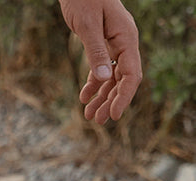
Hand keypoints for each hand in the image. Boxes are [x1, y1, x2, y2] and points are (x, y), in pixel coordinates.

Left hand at [58, 0, 141, 122]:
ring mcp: (113, 45)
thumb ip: (96, 51)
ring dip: (101, 97)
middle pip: (122, 80)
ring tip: (88, 116)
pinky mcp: (101, 45)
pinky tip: (84, 97)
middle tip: (97, 121)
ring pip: (111, 78)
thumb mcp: (88, 25)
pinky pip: (101, 69)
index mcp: (126, 38)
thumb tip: (104, 79)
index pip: (131, 74)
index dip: (124, 97)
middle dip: (111, 102)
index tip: (113, 115)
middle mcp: (123, 43)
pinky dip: (93, 84)